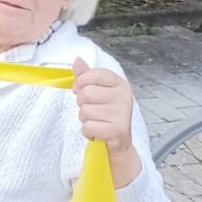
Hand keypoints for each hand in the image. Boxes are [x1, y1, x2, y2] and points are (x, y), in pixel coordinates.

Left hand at [72, 56, 138, 175]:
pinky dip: (87, 132)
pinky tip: (97, 132)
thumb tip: (77, 60)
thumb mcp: (98, 92)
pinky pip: (88, 127)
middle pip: (86, 93)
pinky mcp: (118, 130)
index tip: (79, 90)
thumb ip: (87, 76)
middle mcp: (124, 97)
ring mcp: (122, 114)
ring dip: (85, 120)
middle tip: (92, 111)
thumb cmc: (106, 114)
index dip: (80, 82)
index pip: (93, 74)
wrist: (119, 142)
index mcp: (120, 84)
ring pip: (85, 111)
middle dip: (82, 104)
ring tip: (97, 122)